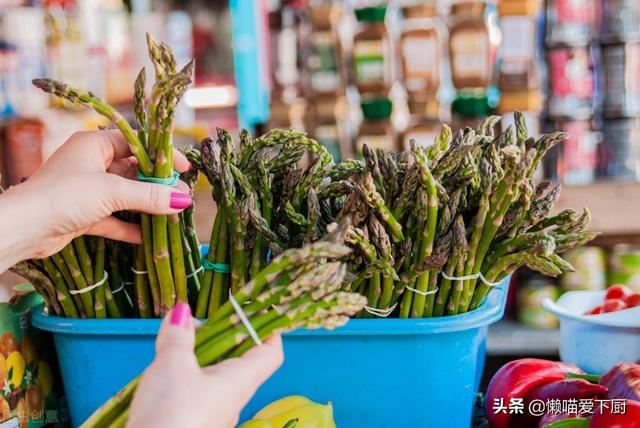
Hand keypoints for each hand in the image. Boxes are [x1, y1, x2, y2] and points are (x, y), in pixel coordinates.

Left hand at [0, 130, 190, 271]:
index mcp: (95, 145)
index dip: (162, 155)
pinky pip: (114, 218)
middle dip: (158, 185)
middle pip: (134, 171)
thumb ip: (149, 196)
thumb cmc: (64, 196)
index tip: (184, 169)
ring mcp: (87, 190)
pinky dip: (130, 226)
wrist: (23, 228)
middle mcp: (92, 163)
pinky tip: (149, 236)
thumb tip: (184, 200)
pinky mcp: (84, 214)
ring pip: (126, 196)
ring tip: (173, 214)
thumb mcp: (112, 192)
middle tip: (183, 196)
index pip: (136, 143)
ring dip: (147, 206)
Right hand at [127, 303, 283, 427]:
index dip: (270, 330)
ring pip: (219, 377)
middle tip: (208, 319)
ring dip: (206, 355)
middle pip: (243, 361)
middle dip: (227, 337)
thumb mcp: (172, 364)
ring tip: (182, 339)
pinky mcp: (197, 422)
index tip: (260, 310)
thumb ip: (178, 336)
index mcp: (241, 380)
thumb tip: (182, 311)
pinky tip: (169, 369)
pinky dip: (191, 374)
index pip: (272, 353)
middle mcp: (235, 398)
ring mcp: (217, 413)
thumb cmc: (171, 411)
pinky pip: (202, 392)